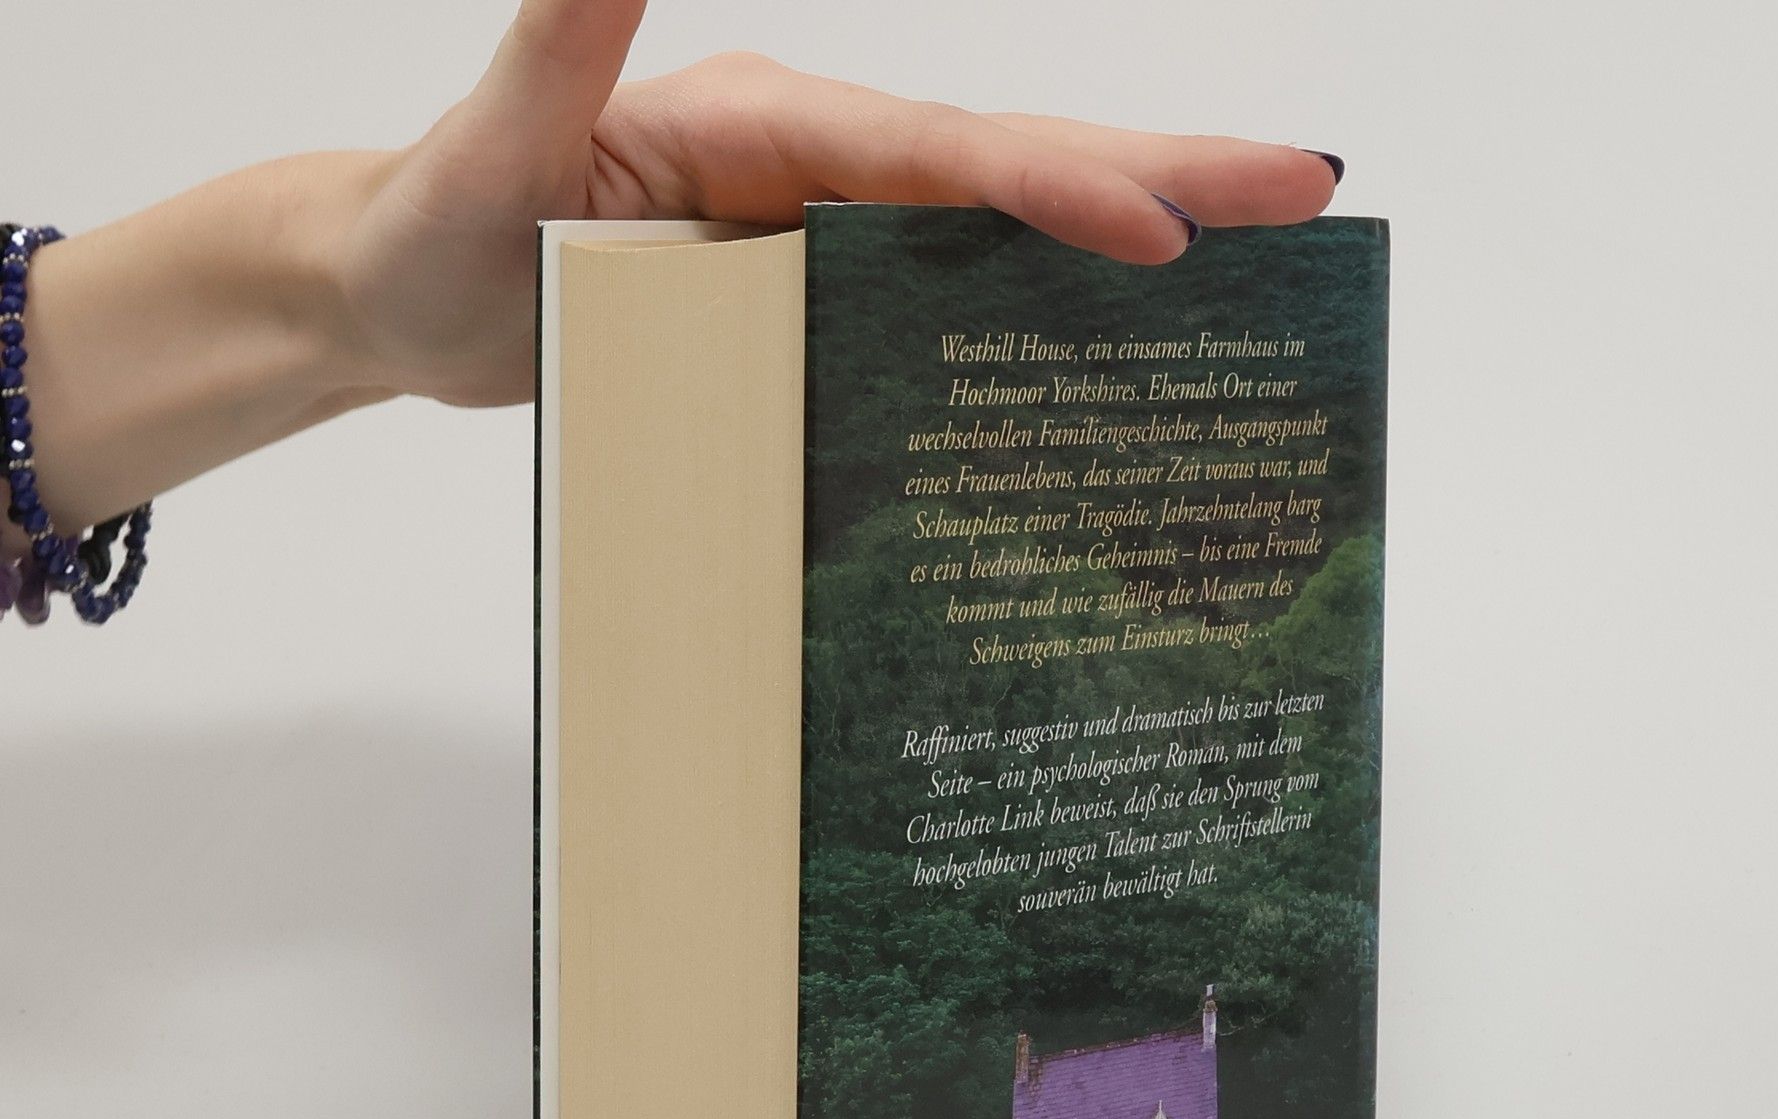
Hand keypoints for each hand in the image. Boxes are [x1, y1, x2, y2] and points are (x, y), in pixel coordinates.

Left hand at [339, 0, 1339, 408]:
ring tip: (1266, 252)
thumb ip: (558, 51)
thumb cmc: (438, 230)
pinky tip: (1115, 344)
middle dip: (1159, 172)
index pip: (936, 154)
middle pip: (1011, 163)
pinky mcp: (814, 290)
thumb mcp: (486, 151)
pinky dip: (1042, 308)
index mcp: (764, 126)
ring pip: (1004, 227)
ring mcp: (822, 228)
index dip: (1050, 188)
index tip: (1157, 231)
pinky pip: (952, 299)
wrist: (406, 293)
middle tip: (1307, 189)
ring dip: (1134, 226)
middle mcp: (814, 163)